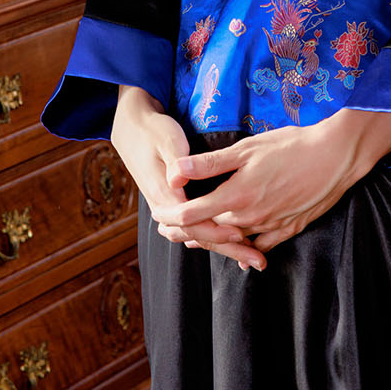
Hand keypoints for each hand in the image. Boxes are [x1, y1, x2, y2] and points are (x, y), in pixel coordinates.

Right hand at [110, 85, 264, 269]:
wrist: (133, 130)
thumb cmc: (154, 132)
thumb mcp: (168, 140)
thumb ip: (178, 162)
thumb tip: (182, 178)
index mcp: (164, 194)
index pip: (192, 222)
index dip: (216, 230)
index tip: (241, 234)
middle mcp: (165, 207)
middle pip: (198, 235)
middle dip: (228, 248)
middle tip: (257, 259)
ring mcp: (168, 209)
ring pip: (197, 235)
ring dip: (224, 246)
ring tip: (252, 256)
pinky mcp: (174, 205)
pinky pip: (195, 228)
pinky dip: (214, 237)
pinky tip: (232, 242)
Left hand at [151, 108, 390, 255]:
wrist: (336, 157)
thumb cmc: (291, 146)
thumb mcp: (247, 149)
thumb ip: (209, 163)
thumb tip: (174, 172)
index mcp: (236, 197)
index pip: (192, 215)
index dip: (170, 217)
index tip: (157, 216)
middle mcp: (250, 219)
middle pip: (210, 232)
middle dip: (188, 230)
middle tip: (169, 227)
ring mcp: (270, 227)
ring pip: (233, 240)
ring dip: (213, 238)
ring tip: (194, 235)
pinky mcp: (288, 229)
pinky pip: (259, 246)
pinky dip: (244, 246)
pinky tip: (238, 244)